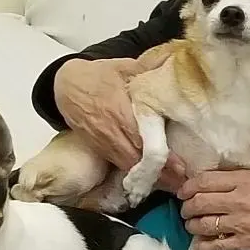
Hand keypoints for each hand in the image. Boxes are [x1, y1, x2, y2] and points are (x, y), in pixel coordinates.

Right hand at [54, 55, 185, 193]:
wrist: (66, 85)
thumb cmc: (98, 75)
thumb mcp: (124, 67)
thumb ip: (148, 69)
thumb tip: (173, 64)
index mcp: (118, 109)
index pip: (142, 137)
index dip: (161, 154)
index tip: (180, 164)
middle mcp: (111, 130)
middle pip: (137, 157)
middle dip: (160, 172)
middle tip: (183, 181)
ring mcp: (104, 141)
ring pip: (128, 164)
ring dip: (150, 177)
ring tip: (173, 185)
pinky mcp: (100, 147)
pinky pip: (119, 164)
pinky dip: (136, 173)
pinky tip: (153, 180)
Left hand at [178, 170, 249, 249]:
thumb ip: (246, 180)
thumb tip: (226, 183)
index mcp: (245, 180)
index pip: (204, 180)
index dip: (189, 186)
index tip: (185, 191)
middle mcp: (238, 201)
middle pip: (198, 202)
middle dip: (186, 206)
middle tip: (187, 209)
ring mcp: (241, 224)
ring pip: (201, 224)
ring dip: (192, 225)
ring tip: (194, 225)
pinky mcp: (246, 244)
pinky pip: (215, 246)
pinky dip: (204, 245)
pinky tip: (204, 243)